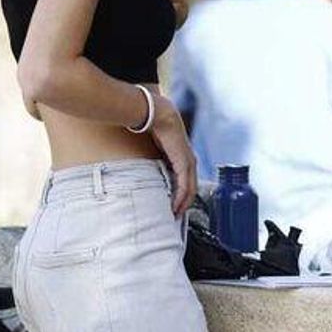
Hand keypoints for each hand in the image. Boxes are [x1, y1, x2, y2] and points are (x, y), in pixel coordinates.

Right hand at [148, 93, 196, 216]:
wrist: (157, 114)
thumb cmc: (153, 127)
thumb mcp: (155, 148)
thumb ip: (154, 158)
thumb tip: (141, 166)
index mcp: (182, 157)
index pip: (185, 181)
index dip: (181, 196)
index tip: (173, 208)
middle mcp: (189, 161)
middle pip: (190, 189)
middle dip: (183, 204)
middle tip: (175, 217)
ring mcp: (188, 162)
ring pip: (189, 190)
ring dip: (183, 205)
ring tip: (174, 216)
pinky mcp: (184, 163)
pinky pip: (184, 185)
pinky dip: (181, 198)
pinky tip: (175, 207)